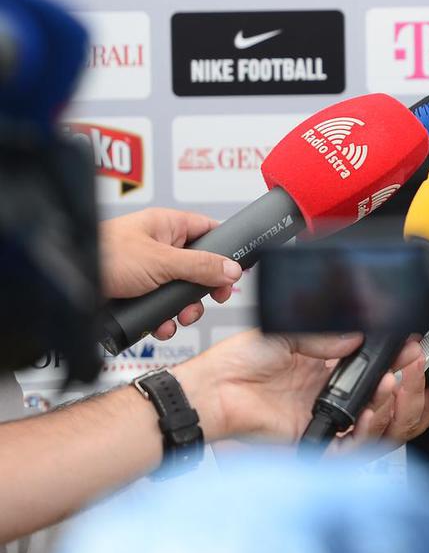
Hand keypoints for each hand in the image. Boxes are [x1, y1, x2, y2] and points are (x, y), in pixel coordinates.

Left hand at [99, 208, 241, 339]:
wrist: (68, 286)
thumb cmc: (104, 256)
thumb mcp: (162, 262)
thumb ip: (201, 266)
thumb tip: (232, 268)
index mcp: (167, 226)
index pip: (208, 230)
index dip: (225, 248)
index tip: (236, 268)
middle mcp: (159, 247)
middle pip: (198, 266)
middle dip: (204, 288)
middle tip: (213, 298)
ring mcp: (147, 272)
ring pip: (180, 291)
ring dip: (184, 309)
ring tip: (181, 317)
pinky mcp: (136, 294)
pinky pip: (160, 307)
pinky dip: (164, 320)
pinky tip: (161, 326)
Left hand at [172, 330, 428, 447]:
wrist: (213, 388)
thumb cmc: (238, 360)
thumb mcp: (286, 332)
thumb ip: (324, 334)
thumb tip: (359, 334)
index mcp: (326, 363)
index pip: (374, 362)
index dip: (397, 357)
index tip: (412, 346)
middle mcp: (330, 391)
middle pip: (384, 396)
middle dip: (407, 383)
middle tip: (410, 367)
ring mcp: (325, 416)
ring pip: (377, 423)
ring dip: (392, 406)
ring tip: (391, 386)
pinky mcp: (314, 439)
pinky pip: (352, 446)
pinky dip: (367, 432)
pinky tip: (369, 413)